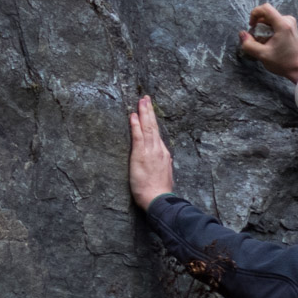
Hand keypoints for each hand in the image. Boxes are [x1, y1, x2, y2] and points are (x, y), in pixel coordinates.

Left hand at [128, 95, 175, 209]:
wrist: (159, 199)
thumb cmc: (160, 191)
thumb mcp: (164, 176)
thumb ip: (162, 165)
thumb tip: (163, 160)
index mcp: (163, 155)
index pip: (157, 134)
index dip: (153, 121)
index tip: (149, 111)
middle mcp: (159, 150)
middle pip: (154, 127)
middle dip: (149, 111)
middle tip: (146, 98)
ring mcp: (151, 151)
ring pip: (148, 128)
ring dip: (144, 113)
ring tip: (141, 101)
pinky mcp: (141, 155)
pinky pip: (139, 136)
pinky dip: (136, 125)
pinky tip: (133, 115)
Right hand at [239, 3, 297, 80]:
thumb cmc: (284, 63)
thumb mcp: (262, 55)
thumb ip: (249, 44)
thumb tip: (242, 34)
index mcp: (283, 25)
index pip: (265, 8)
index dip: (255, 13)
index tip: (252, 25)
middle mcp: (288, 22)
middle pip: (267, 14)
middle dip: (258, 24)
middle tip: (257, 37)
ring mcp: (290, 24)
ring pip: (271, 19)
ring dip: (263, 27)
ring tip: (263, 40)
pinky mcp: (290, 29)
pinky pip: (276, 23)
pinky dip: (269, 30)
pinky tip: (269, 41)